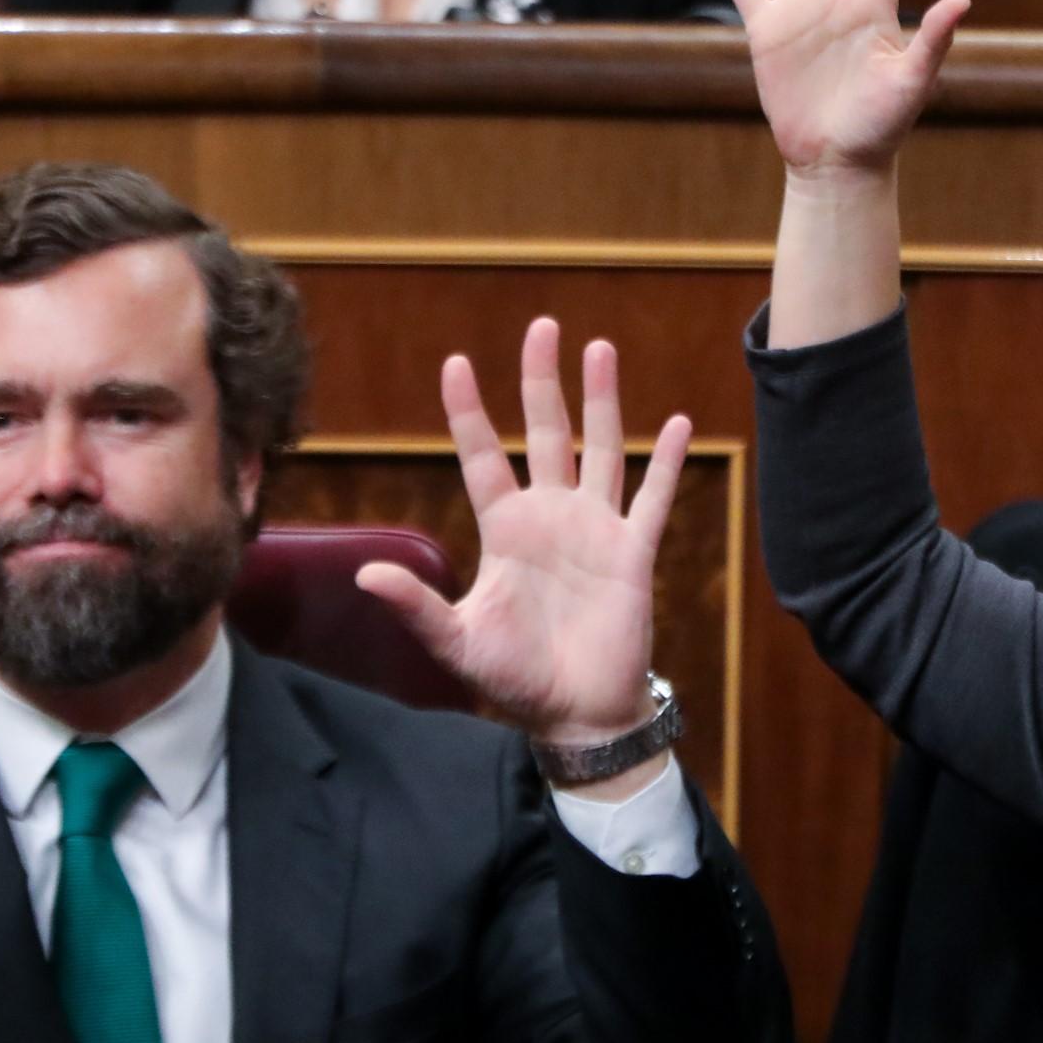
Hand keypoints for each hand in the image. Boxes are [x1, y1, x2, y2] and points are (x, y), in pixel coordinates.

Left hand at [357, 318, 687, 751]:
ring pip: (601, 449)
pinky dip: (666, 463)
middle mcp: (550, 517)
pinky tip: (677, 423)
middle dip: (542, 381)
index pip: (482, 456)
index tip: (456, 363)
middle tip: (541, 328)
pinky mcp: (633, 553)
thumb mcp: (457, 641)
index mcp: (505, 530)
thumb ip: (417, 606)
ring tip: (600, 348)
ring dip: (601, 400)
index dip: (469, 412)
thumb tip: (366, 574)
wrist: (576, 714)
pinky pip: (652, 500)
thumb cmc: (514, 680)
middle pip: (546, 432)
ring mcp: (595, 530)